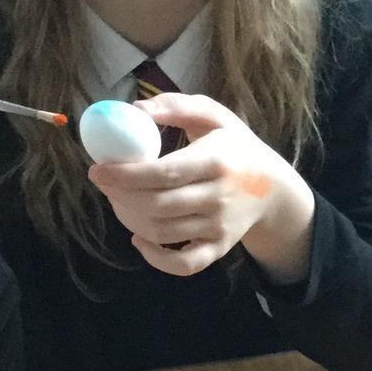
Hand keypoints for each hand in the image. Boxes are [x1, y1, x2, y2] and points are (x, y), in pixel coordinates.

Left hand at [87, 92, 313, 280]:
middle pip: (158, 205)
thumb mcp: (215, 116)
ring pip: (163, 233)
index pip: (164, 173)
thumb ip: (176, 105)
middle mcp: (218, 197)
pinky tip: (139, 239)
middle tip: (104, 183)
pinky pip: (184, 264)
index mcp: (215, 161)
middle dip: (120, 197)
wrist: (274, 189)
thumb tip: (134, 110)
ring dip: (130, 220)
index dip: (126, 175)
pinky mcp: (219, 248)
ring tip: (119, 201)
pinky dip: (156, 259)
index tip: (98, 170)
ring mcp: (219, 227)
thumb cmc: (235, 147)